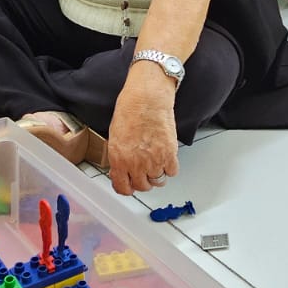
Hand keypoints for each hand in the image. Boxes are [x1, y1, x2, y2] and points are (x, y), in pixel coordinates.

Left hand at [106, 77, 178, 195]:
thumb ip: (119, 156)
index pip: (122, 187)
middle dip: (142, 181)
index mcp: (119, 159)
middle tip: (144, 173)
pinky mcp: (170, 154)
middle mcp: (136, 163)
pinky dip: (170, 167)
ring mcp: (154, 161)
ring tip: (156, 164)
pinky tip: (166, 158)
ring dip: (157, 175)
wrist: (147, 99)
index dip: (126, 188)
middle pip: (142, 186)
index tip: (129, 186)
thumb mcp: (115, 136)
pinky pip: (172, 171)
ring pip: (158, 181)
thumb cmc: (130, 110)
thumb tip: (122, 167)